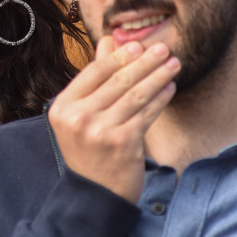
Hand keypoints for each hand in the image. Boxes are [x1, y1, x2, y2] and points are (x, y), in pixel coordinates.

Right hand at [47, 37, 178, 202]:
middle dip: (144, 62)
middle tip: (163, 48)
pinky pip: (146, 113)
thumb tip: (108, 41)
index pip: (94, 72)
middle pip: (117, 81)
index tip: (138, 45)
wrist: (94, 195)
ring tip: (174, 64)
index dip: (119, 56)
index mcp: (62, 107)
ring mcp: (100, 131)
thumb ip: (94, 79)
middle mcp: (78, 118)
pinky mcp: (123, 143)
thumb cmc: (88, 150)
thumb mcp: (81, 115)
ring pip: (135, 95)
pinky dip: (161, 98)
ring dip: (158, 76)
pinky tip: (170, 87)